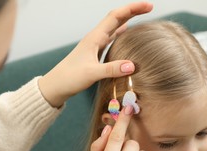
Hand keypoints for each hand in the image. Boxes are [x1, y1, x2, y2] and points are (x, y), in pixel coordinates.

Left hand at [38, 2, 152, 106]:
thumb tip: (133, 65)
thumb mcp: (92, 74)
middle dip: (133, 11)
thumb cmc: (70, 78)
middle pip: (117, 18)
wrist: (56, 86)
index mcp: (94, 38)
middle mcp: (95, 38)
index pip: (116, 17)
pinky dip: (122, 32)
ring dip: (128, 19)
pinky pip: (112, 38)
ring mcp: (95, 45)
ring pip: (115, 27)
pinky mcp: (95, 53)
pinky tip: (126, 33)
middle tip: (150, 7)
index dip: (132, 9)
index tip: (149, 6)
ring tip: (141, 16)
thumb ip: (112, 69)